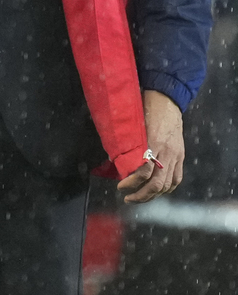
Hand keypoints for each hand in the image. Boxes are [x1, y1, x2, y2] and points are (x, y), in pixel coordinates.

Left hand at [117, 89, 183, 203]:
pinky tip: (157, 192)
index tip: (120, 186)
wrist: (167, 98)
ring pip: (167, 185)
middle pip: (156, 183)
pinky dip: (167, 189)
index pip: (143, 170)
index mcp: (152, 141)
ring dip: (152, 195)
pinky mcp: (180, 155)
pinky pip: (176, 178)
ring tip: (139, 198)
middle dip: (141, 195)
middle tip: (127, 198)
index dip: (131, 181)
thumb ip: (129, 143)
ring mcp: (175, 155)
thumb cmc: (146, 107)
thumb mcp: (135, 124)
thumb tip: (115, 159)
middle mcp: (166, 151)